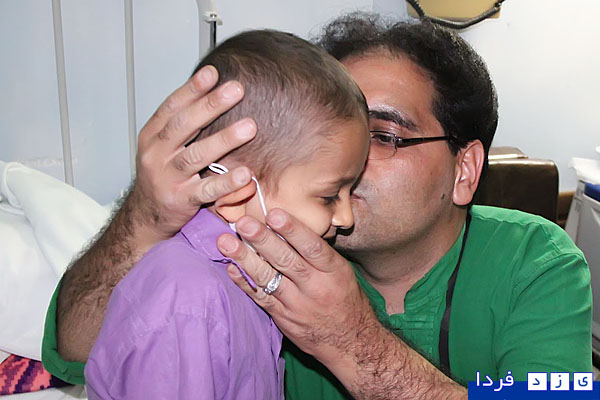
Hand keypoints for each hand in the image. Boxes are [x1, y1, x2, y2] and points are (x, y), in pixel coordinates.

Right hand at [128, 65, 257, 247]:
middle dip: (211, 105)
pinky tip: (246, 174)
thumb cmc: (162, 174)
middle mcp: (156, 154)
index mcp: (152, 136)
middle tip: (237, 89)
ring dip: (224, 139)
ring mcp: (168, 178)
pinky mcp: (181, 201)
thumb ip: (183, 123)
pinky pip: (207, 191)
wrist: (145, 215)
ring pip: (196, 156)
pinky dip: (227, 182)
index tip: (213, 73)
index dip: (192, 89)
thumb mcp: (163, 145)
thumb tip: (214, 90)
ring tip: (250, 126)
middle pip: (184, 126)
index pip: (172, 107)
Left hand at [216, 209, 376, 365]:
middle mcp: (316, 287)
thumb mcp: (341, 272)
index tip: (274, 214)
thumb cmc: (343, 298)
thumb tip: (286, 225)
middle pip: (286, 261)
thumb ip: (317, 252)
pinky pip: (261, 298)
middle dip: (263, 240)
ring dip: (245, 259)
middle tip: (244, 223)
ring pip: (268, 278)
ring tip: (226, 242)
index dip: (292, 230)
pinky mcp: (283, 318)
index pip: (312, 247)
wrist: (350, 342)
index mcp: (334, 271)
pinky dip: (244, 282)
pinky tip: (231, 267)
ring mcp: (297, 304)